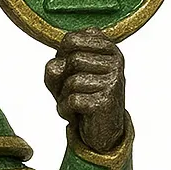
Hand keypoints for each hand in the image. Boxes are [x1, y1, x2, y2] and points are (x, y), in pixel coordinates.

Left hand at [44, 29, 124, 153]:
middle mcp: (115, 60)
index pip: (71, 39)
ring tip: (74, 104)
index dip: (60, 57)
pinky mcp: (107, 101)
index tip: (68, 71)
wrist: (101, 130)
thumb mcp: (63, 78)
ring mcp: (114, 80)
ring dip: (63, 97)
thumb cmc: (82, 96)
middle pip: (72, 59)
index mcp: (107, 47)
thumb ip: (54, 67)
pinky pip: (72, 101)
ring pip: (72, 81)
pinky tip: (74, 116)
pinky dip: (64, 110)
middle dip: (62, 80)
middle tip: (70, 92)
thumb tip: (54, 66)